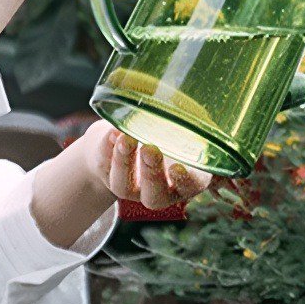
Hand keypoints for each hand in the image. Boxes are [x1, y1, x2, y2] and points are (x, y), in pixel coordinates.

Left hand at [84, 120, 212, 208]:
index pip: (191, 185)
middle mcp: (161, 189)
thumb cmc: (173, 127)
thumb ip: (192, 120)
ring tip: (125, 136)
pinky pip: (104, 166)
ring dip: (124, 161)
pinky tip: (112, 132)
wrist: (138, 131)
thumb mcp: (188, 123)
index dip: (185, 180)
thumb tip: (201, 107)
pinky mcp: (108, 175)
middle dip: (151, 174)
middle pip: (155, 196)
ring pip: (124, 186)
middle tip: (149, 149)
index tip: (176, 167)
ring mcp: (132, 187)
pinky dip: (107, 148)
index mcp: (188, 177)